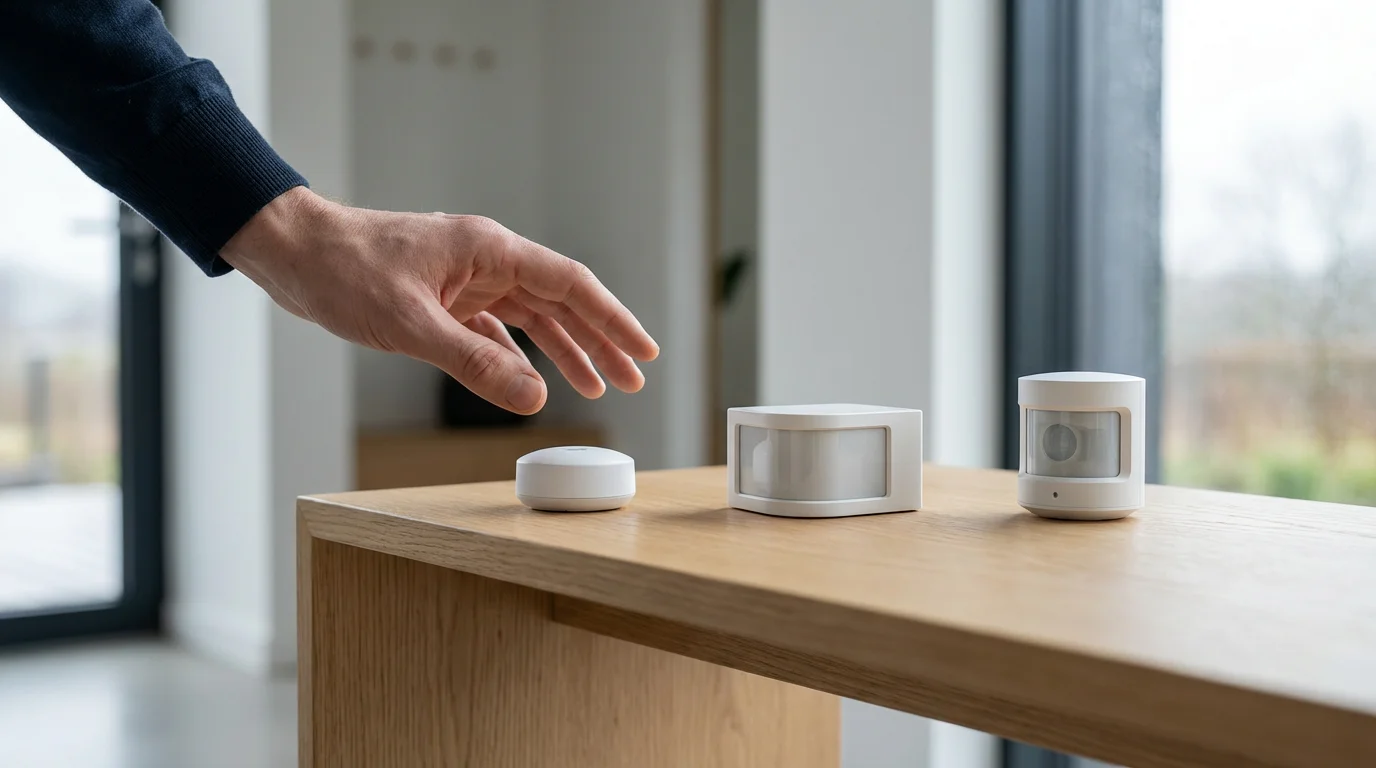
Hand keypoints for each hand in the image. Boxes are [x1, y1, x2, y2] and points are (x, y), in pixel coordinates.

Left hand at [220, 187, 658, 413]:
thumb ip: (475, 364)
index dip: (612, 320)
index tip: (643, 351)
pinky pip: (495, 329)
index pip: (570, 285)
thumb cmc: (344, 271)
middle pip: (561, 302)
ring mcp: (466, 278)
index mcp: (489, 250)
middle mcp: (486, 260)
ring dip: (564, 351)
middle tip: (633, 380)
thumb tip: (534, 399)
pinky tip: (531, 381)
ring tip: (596, 386)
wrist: (293, 253)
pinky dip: (516, 356)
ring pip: (531, 317)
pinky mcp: (443, 297)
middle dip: (599, 341)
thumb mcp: (411, 325)